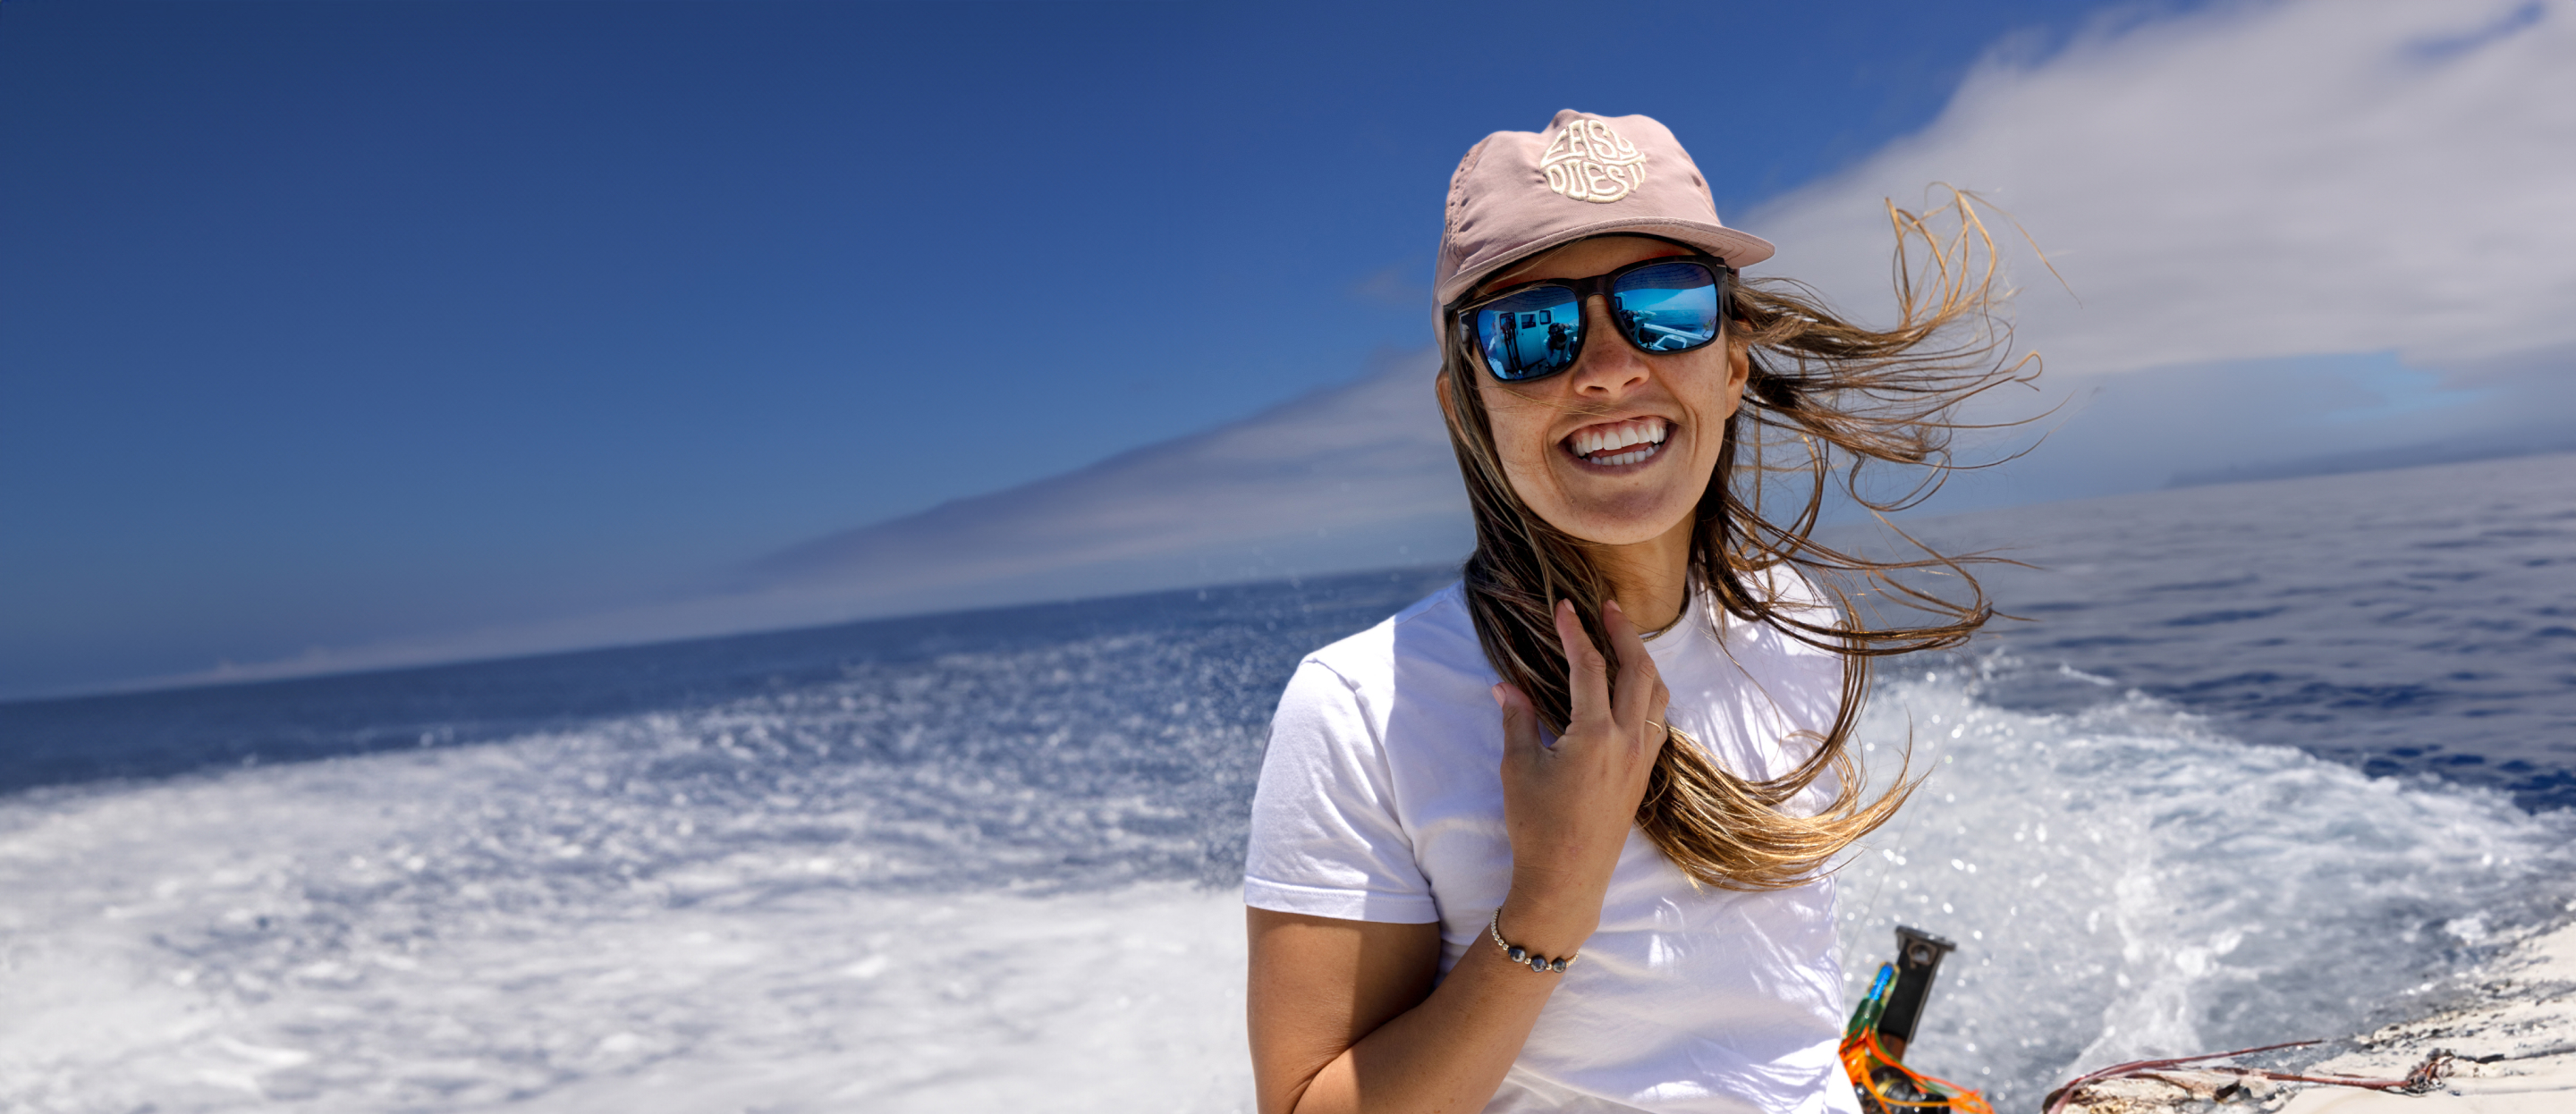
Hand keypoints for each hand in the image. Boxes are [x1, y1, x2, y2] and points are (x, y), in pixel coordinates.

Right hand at [1491, 598, 1670, 953]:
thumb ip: (1517, 720)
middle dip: (1624, 634)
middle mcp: (1627, 742)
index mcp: (1595, 735)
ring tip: (1625, 640)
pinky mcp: (1643, 775)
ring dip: (1643, 660)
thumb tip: (1506, 686)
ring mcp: (1641, 759)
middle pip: (1638, 671)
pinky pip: (1656, 720)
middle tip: (1609, 608)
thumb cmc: (1537, 826)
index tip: (1565, 605)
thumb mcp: (1518, 768)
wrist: (1567, 880)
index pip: (1588, 668)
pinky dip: (1648, 693)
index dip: (1576, 632)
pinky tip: (1633, 689)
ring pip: (1656, 694)